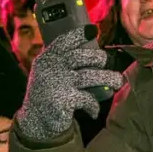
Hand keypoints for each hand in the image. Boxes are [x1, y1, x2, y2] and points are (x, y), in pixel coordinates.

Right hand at [15, 27, 125, 141]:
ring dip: (109, 78)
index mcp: (47, 58)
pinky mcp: (64, 100)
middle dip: (99, 58)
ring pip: (92, 76)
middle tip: (105, 61)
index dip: (78, 34)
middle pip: (82, 56)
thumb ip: (63, 61)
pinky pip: (88, 99)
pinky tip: (94, 111)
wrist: (35, 121)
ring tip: (117, 82)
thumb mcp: (49, 73)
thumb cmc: (49, 92)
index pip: (64, 41)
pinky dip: (94, 106)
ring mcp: (58, 83)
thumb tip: (90, 50)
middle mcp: (51, 67)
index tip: (92, 30)